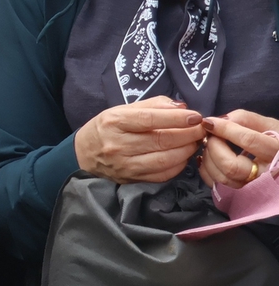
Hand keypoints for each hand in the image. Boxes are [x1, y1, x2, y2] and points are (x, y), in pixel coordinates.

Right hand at [75, 96, 205, 183]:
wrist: (84, 154)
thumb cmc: (107, 128)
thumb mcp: (122, 110)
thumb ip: (153, 106)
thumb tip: (182, 108)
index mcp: (114, 122)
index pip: (149, 119)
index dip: (176, 118)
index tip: (196, 117)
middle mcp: (118, 144)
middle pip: (161, 140)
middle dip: (188, 134)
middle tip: (202, 129)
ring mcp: (125, 165)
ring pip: (165, 159)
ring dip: (187, 150)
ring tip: (195, 142)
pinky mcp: (132, 179)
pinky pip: (163, 174)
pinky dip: (179, 165)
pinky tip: (183, 156)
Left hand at [200, 110, 278, 189]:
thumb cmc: (275, 140)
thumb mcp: (269, 125)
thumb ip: (246, 119)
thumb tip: (221, 120)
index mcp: (277, 152)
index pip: (248, 141)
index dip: (225, 130)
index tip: (208, 122)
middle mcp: (266, 173)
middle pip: (231, 166)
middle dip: (214, 147)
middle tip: (209, 136)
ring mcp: (253, 186)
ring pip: (223, 178)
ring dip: (208, 158)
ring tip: (208, 145)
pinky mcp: (241, 192)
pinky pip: (217, 185)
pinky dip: (206, 170)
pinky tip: (206, 158)